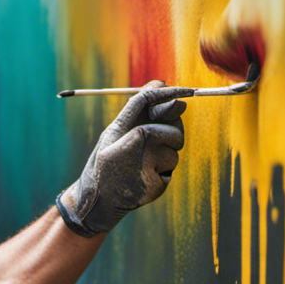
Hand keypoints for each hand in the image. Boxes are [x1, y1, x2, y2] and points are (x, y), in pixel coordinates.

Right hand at [57, 82, 188, 236]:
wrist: (96, 201)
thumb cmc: (104, 161)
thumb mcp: (113, 131)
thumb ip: (138, 108)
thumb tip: (161, 82)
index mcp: (136, 136)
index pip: (165, 110)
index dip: (174, 97)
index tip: (187, 89)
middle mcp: (147, 154)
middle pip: (175, 132)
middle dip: (169, 132)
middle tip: (150, 138)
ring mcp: (154, 173)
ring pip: (173, 154)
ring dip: (162, 155)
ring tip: (138, 162)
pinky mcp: (158, 188)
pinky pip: (168, 172)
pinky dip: (158, 172)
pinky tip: (141, 176)